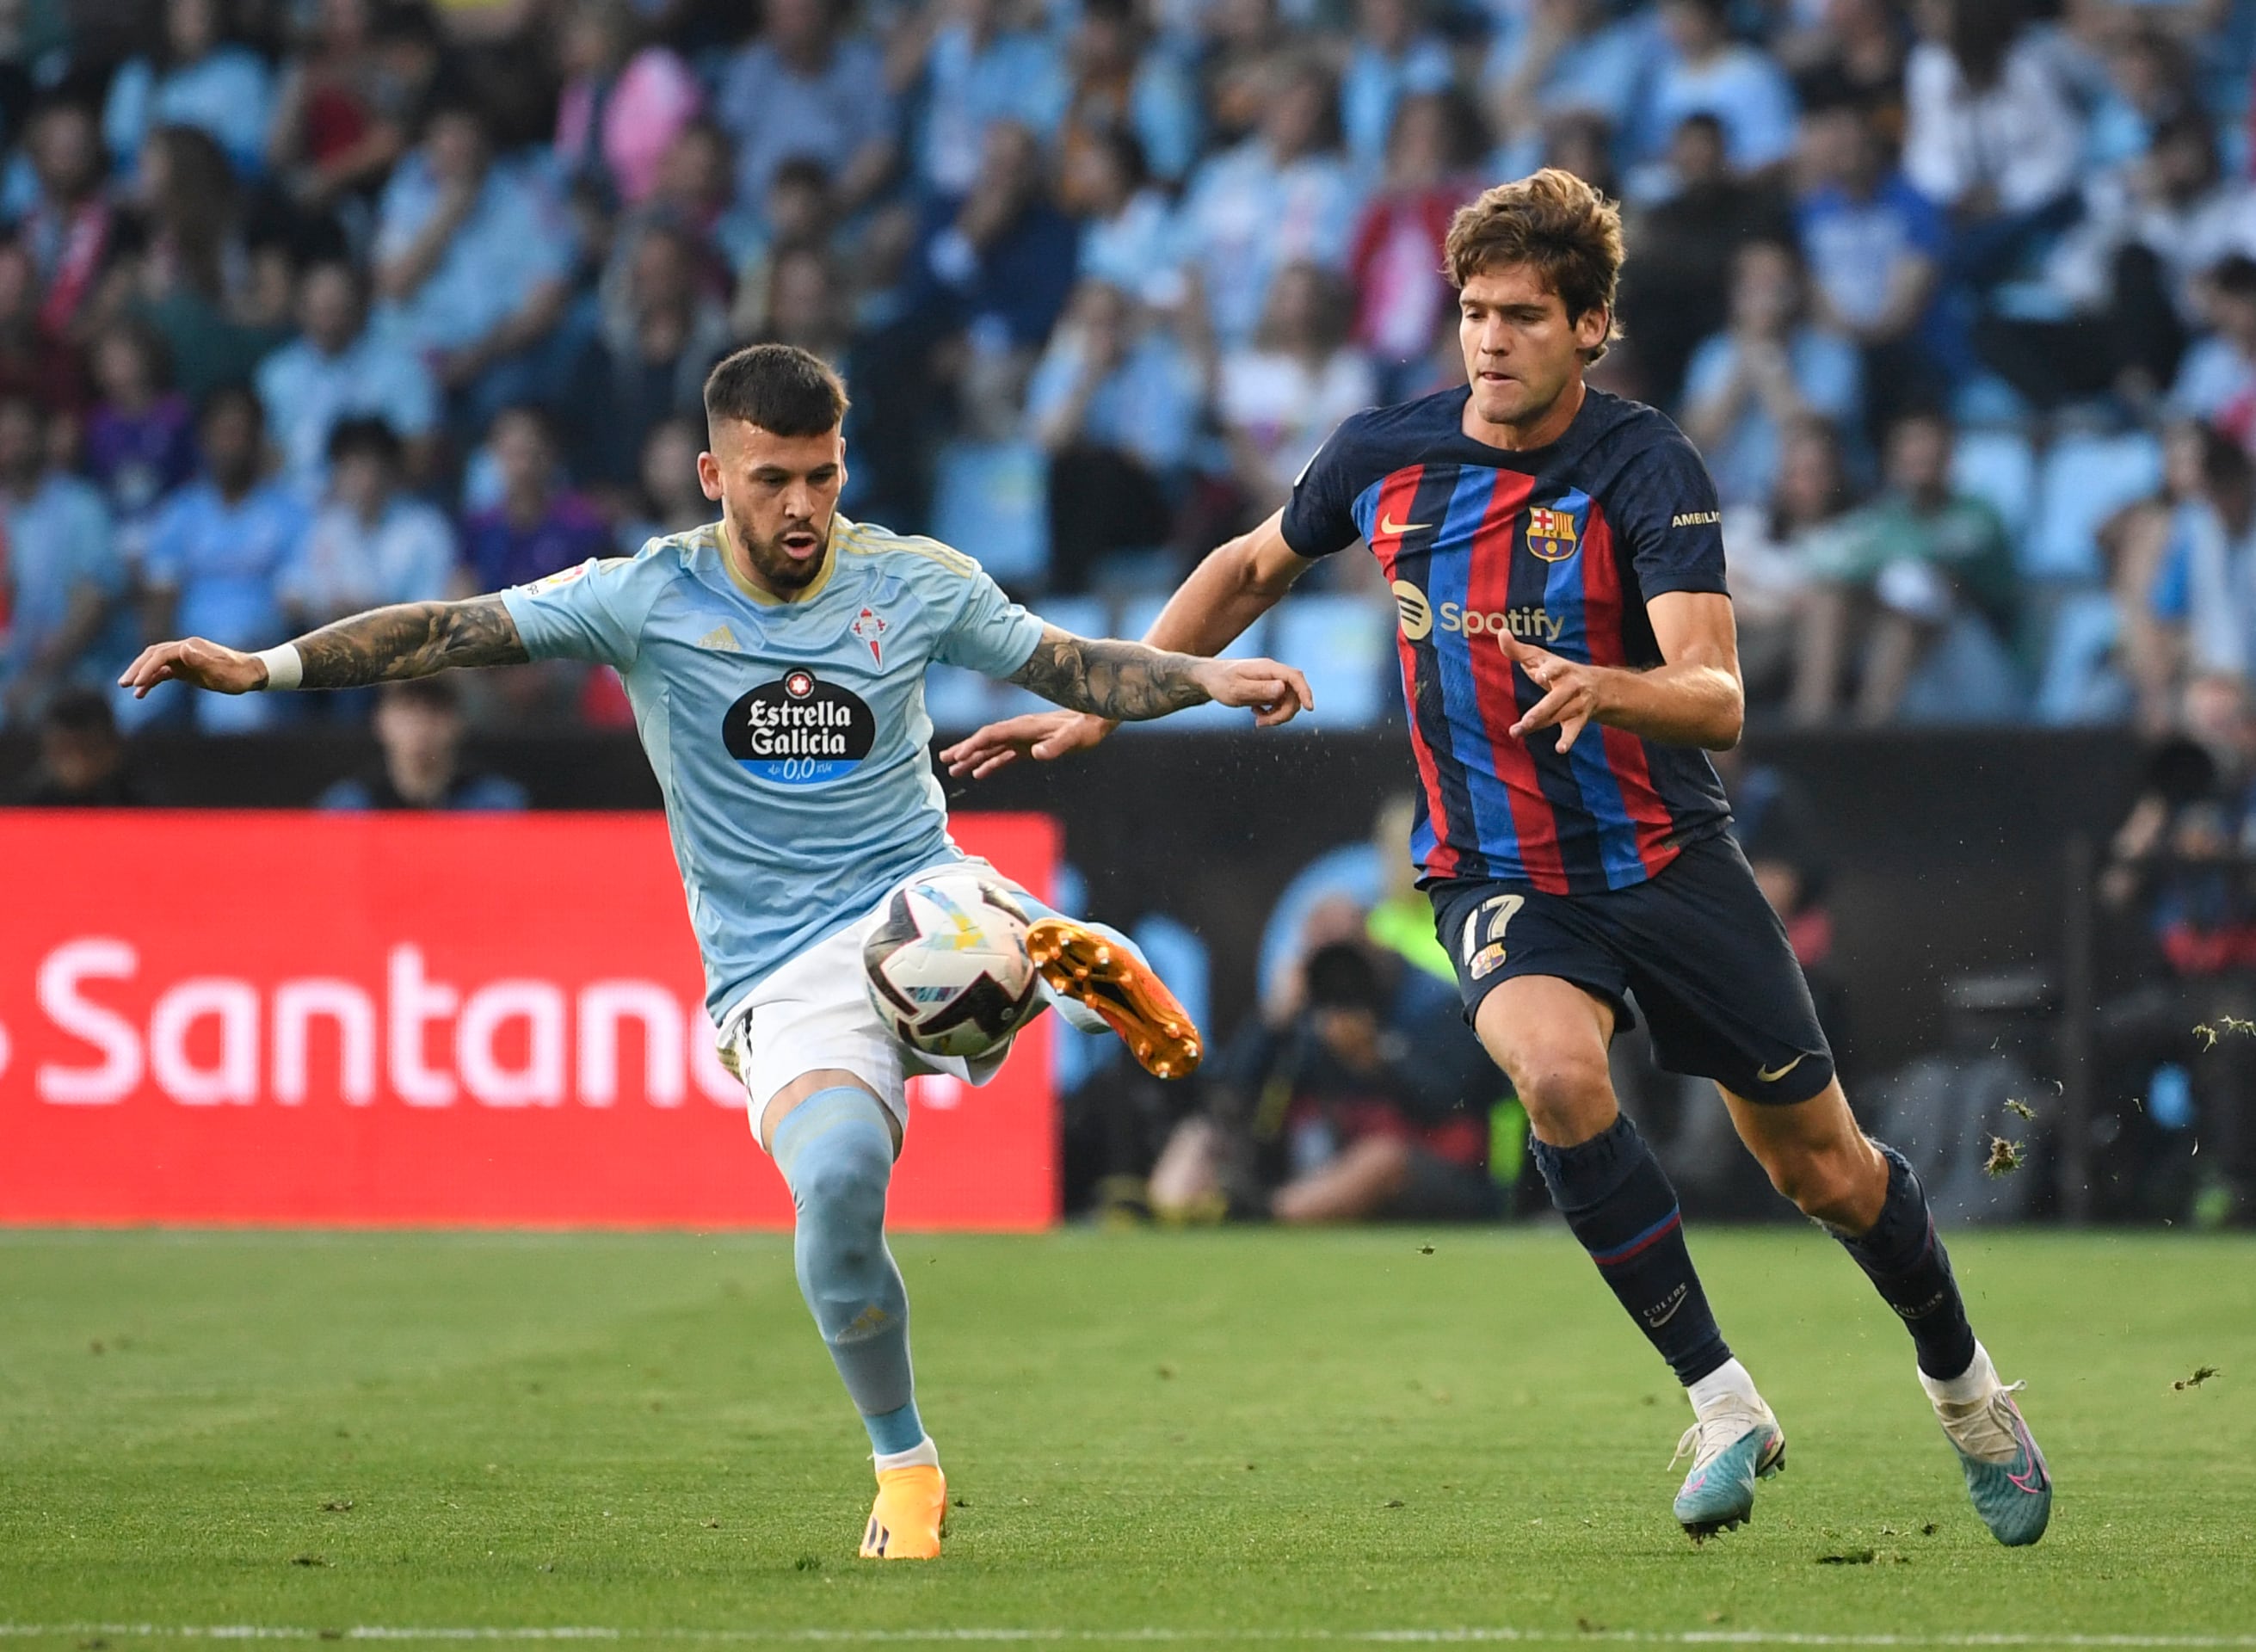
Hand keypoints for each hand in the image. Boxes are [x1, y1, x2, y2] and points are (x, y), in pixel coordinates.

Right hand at [118, 637, 266, 697]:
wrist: (251, 675)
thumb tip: (183, 648)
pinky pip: (163, 673)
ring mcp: (184, 658)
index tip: (138, 683)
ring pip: (155, 664)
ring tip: (127, 688)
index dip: (148, 667)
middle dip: (137, 668)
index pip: (161, 654)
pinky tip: (142, 693)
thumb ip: (203, 661)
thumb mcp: (222, 671)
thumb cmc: (238, 675)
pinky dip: (152, 681)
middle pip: (153, 655)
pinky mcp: (185, 668)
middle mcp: (185, 649)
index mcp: (191, 646)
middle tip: (123, 684)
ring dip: (141, 674)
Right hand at [941, 710, 1113, 778]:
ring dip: (973, 758)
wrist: (1099, 716)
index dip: (973, 746)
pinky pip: (1005, 756)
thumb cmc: (1088, 727)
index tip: (957, 757)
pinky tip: (979, 774)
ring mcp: (1024, 738)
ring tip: (954, 771)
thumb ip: (1056, 746)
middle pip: (986, 740)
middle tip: (944, 761)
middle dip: (965, 750)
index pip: (992, 736)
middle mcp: (1020, 731)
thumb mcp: (1075, 738)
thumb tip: (1037, 754)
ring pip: (992, 749)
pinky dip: (990, 764)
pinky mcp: (1031, 746)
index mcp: (1025, 727)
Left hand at [1189, 655, 1313, 725]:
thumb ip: (1259, 689)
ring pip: (1289, 702)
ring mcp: (1273, 682)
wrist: (1209, 678)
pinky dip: (1272, 713)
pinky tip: (1255, 713)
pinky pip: (1280, 704)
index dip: (1305, 692)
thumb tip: (1282, 688)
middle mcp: (1274, 673)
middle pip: (1294, 694)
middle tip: (1261, 723)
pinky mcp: (1270, 690)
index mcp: (1268, 668)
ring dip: (1277, 716)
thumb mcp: (1236, 689)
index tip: (1309, 709)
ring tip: (1257, 721)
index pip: (1295, 677)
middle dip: (1283, 713)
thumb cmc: (1220, 682)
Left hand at [1495, 629, 1606, 752]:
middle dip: (1540, 711)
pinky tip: (1560, 749)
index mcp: (1561, 668)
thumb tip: (1501, 632)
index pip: (1555, 668)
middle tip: (1524, 722)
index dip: (1548, 671)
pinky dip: (1568, 740)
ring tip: (1518, 732)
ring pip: (1558, 715)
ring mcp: (1578, 703)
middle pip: (1556, 699)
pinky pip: (1574, 730)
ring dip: (1539, 725)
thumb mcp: (1540, 658)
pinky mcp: (1579, 718)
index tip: (1539, 676)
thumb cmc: (1558, 670)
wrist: (1597, 685)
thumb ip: (1518, 649)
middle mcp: (1571, 685)